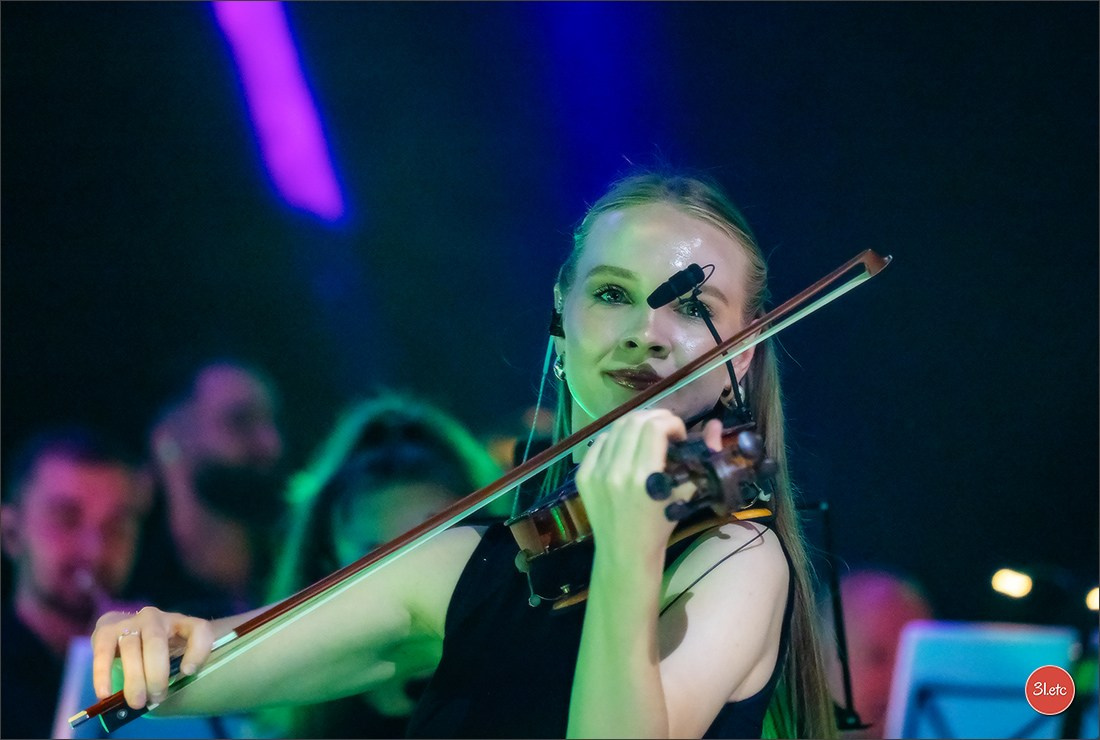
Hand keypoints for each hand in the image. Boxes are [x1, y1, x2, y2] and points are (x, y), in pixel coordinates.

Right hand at [91, 607, 214, 708]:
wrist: (126, 628)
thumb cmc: (158, 646)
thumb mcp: (177, 650)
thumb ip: (182, 663)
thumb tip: (180, 679)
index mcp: (180, 622)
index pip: (198, 629)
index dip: (198, 650)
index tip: (188, 672)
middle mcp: (155, 617)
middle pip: (156, 642)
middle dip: (157, 674)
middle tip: (156, 698)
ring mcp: (129, 621)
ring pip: (131, 647)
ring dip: (134, 678)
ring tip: (136, 702)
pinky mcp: (105, 630)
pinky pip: (103, 652)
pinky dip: (102, 674)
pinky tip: (104, 693)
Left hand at [575, 410, 724, 564]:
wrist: (625, 552)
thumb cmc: (660, 526)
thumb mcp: (684, 495)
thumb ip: (700, 458)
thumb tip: (715, 426)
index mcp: (644, 477)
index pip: (655, 427)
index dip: (672, 423)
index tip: (679, 435)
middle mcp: (617, 471)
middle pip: (634, 421)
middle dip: (655, 418)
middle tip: (666, 429)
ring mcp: (596, 472)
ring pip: (615, 428)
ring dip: (636, 424)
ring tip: (647, 433)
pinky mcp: (583, 476)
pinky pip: (599, 442)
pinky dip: (616, 437)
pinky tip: (627, 445)